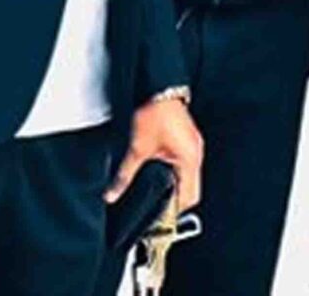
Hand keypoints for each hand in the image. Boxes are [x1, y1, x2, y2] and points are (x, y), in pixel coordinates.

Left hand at [110, 97, 203, 212]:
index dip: (174, 212)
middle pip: (191, 189)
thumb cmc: (155, 113)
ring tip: (155, 195)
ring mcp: (192, 146)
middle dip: (174, 202)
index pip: (189, 198)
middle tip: (155, 211)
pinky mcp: (186, 140)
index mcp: (189, 160)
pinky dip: (174, 174)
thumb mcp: (137, 148)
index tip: (159, 220)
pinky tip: (159, 175)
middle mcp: (195, 154)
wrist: (160, 88)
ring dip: (174, 187)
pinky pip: (184, 164)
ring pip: (188, 177)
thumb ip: (125, 175)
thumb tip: (113, 194)